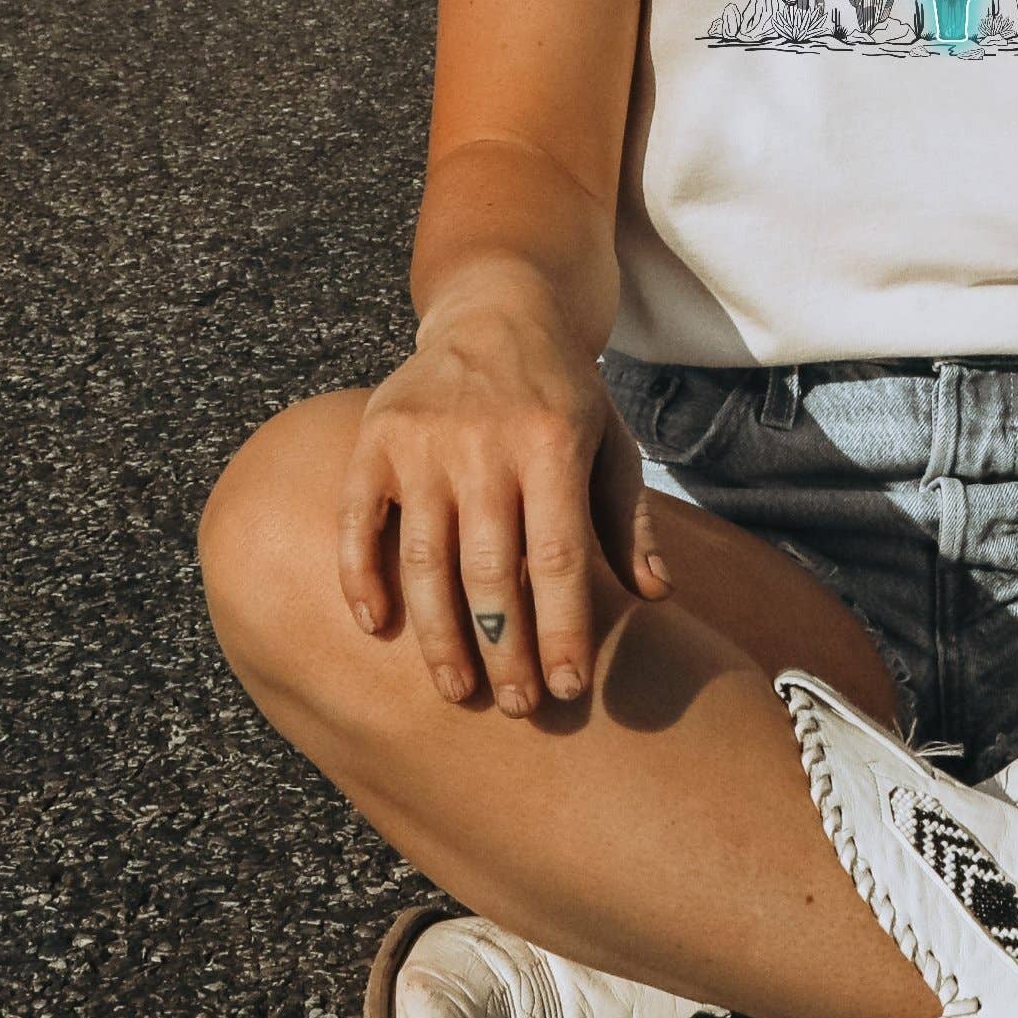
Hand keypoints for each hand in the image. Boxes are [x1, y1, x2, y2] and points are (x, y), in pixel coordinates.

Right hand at [336, 298, 671, 716]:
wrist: (495, 310)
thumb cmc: (562, 393)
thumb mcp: (610, 442)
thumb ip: (628, 520)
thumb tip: (658, 597)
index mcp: (552, 443)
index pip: (557, 558)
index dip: (562, 630)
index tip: (567, 689)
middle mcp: (485, 443)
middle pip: (491, 570)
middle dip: (505, 649)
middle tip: (517, 707)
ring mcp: (423, 441)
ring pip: (424, 558)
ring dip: (439, 635)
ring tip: (458, 690)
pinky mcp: (375, 438)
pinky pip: (359, 520)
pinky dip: (361, 576)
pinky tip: (376, 627)